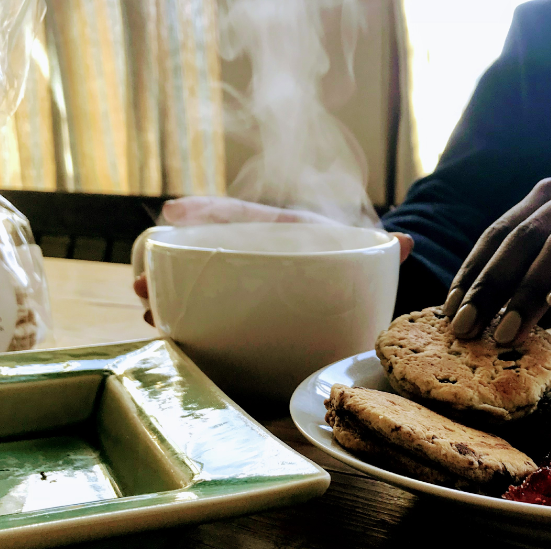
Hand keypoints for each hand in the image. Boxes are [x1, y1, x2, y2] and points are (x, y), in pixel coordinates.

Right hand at [135, 197, 414, 324]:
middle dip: (170, 263)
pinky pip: (210, 311)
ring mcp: (245, 281)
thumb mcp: (360, 249)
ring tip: (147, 310)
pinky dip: (190, 321)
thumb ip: (380, 246)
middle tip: (142, 282)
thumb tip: (407, 243)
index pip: (240, 214)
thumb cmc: (350, 256)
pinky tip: (170, 334)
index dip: (207, 211)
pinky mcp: (245, 309)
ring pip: (198, 283)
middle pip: (204, 253)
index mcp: (278, 228)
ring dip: (169, 295)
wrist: (356, 281)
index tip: (174, 211)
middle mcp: (253, 253)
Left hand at [442, 169, 550, 343]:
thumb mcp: (547, 296)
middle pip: (526, 235)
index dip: (473, 274)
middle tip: (471, 327)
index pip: (500, 233)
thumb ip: (513, 296)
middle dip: (493, 285)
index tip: (451, 313)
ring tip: (509, 328)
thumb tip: (463, 319)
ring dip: (531, 288)